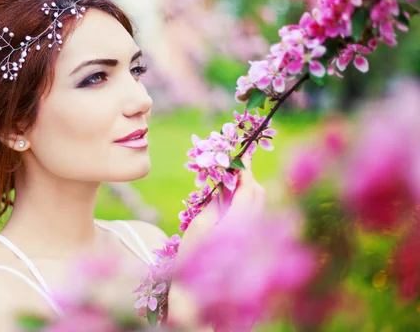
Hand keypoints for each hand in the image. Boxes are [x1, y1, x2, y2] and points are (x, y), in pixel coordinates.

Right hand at [167, 155, 265, 327]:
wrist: (200, 297)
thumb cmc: (193, 261)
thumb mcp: (199, 226)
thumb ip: (216, 203)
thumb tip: (225, 185)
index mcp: (239, 223)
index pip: (250, 189)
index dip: (246, 170)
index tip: (241, 155)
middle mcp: (252, 229)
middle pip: (259, 195)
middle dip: (248, 178)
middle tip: (232, 167)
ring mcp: (252, 238)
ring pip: (258, 206)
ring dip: (247, 190)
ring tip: (229, 182)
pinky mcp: (249, 244)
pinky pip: (252, 217)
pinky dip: (245, 204)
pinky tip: (230, 203)